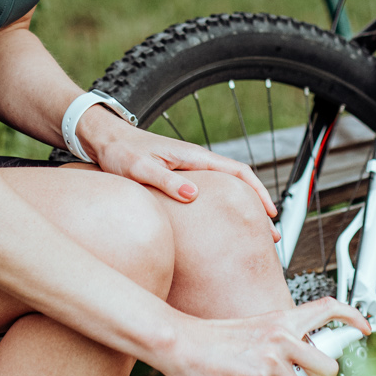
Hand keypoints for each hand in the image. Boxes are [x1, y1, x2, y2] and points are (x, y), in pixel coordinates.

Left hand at [82, 112, 276, 224]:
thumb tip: (193, 195)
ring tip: (251, 235)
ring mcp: (188, 169)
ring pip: (224, 189)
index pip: (237, 171)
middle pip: (237, 183)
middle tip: (269, 235)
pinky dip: (222, 207)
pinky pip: (209, 192)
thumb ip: (166, 180)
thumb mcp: (140, 168)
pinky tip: (219, 225)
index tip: (270, 213)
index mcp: (193, 156)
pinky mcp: (179, 177)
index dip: (257, 192)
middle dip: (256, 206)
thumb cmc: (120, 151)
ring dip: (240, 208)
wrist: (104, 139)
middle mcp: (196, 161)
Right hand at [158, 299, 370, 375]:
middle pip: (328, 367)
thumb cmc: (209, 339)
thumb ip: (271, 339)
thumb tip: (285, 361)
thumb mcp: (250, 330)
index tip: (364, 328)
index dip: (352, 317)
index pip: (327, 308)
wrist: (179, 341)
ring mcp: (269, 358)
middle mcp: (281, 336)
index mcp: (281, 321)